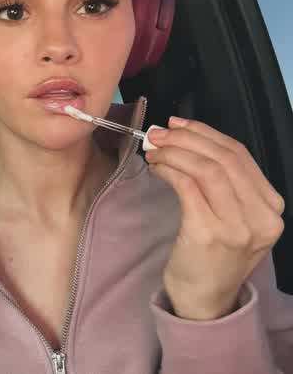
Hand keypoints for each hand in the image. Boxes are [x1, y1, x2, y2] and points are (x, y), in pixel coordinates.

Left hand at [145, 117, 284, 319]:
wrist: (205, 300)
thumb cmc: (212, 255)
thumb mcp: (233, 218)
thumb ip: (223, 183)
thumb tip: (185, 137)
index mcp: (270, 208)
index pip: (240, 155)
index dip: (206, 133)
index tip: (179, 124)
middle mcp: (261, 217)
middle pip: (225, 158)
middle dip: (187, 139)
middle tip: (159, 134)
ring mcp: (237, 227)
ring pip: (207, 169)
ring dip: (175, 153)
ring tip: (154, 150)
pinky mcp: (208, 233)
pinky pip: (188, 187)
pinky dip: (169, 170)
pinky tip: (156, 168)